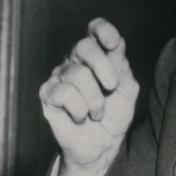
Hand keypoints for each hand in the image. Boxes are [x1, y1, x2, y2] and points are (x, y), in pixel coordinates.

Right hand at [39, 18, 138, 175]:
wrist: (102, 145)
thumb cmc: (114, 116)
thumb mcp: (127, 90)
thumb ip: (122, 68)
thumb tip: (115, 48)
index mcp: (98, 56)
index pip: (95, 30)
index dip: (103, 30)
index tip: (113, 44)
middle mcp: (76, 62)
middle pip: (83, 46)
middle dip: (103, 67)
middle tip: (112, 87)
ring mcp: (60, 77)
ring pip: (77, 74)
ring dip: (95, 99)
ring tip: (97, 113)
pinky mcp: (48, 95)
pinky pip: (63, 93)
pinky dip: (80, 109)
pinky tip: (81, 117)